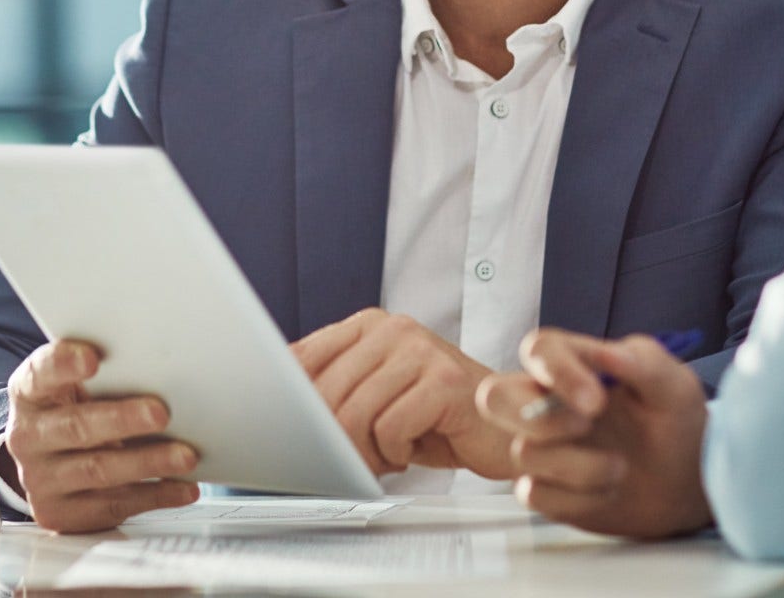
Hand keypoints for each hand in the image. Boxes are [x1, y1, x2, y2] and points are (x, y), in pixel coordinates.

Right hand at [1, 340, 200, 532]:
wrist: (47, 464)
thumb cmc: (73, 412)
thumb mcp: (74, 388)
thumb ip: (104, 375)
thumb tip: (159, 366)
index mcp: (29, 394)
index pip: (40, 374)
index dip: (63, 365)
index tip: (92, 358)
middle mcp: (28, 437)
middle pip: (76, 426)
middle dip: (122, 419)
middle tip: (160, 413)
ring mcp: (41, 479)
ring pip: (98, 470)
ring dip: (147, 462)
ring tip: (185, 456)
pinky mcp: (61, 513)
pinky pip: (113, 505)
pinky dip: (155, 495)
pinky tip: (183, 487)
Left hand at [291, 309, 510, 477]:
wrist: (507, 425)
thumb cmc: (437, 417)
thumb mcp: (377, 395)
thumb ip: (335, 390)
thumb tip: (276, 409)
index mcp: (369, 325)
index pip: (301, 358)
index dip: (289, 403)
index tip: (290, 432)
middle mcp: (394, 329)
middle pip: (324, 393)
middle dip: (331, 439)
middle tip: (352, 459)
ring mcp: (421, 351)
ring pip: (354, 413)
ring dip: (364, 451)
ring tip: (386, 456)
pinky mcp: (445, 381)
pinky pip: (390, 428)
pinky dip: (395, 453)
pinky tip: (412, 451)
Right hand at [477, 328, 711, 537]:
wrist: (689, 482)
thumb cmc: (677, 422)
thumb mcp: (674, 385)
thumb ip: (644, 362)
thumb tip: (610, 352)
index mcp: (575, 364)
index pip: (540, 349)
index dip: (557, 372)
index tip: (596, 401)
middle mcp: (547, 402)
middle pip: (494, 397)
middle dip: (535, 418)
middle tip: (587, 427)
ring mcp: (543, 446)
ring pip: (523, 453)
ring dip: (579, 465)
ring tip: (621, 467)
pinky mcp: (546, 487)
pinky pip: (533, 493)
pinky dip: (576, 498)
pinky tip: (607, 491)